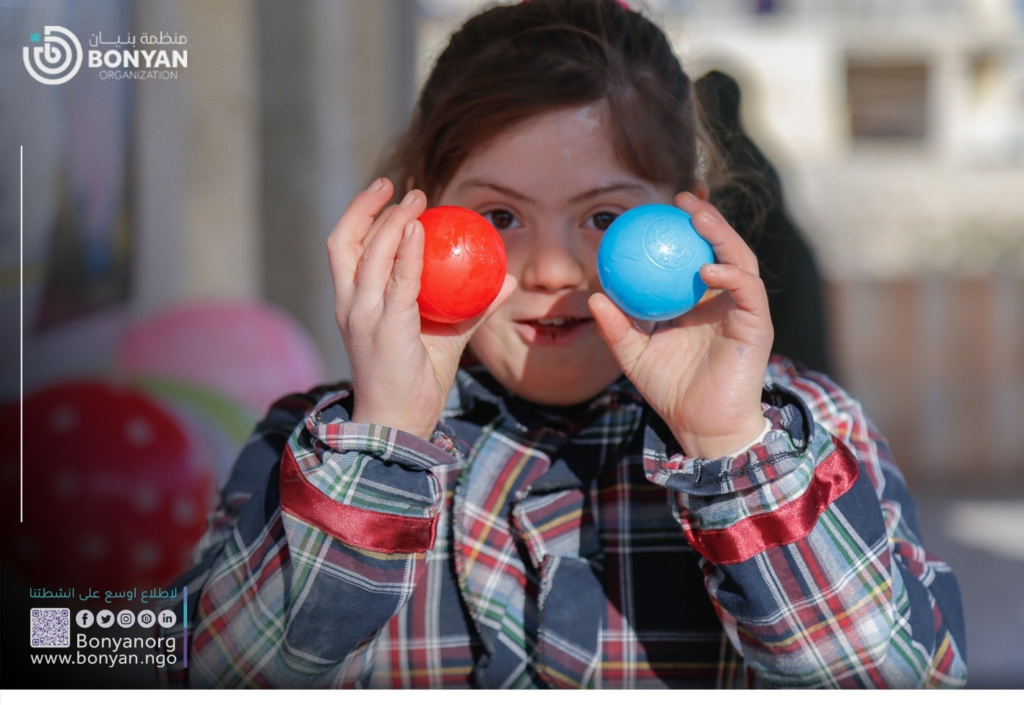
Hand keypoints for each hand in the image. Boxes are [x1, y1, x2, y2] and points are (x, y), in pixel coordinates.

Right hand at [328, 178, 516, 438]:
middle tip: (395, 186)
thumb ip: (472, 306)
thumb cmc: (418, 380)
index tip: (390, 195)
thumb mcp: (447, 336)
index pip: (347, 249)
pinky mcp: (384, 327)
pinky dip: (408, 250)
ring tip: (418, 200)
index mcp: (353, 304)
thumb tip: (506, 280)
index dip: (364, 216)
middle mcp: (350, 305)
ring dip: (393, 219)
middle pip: (344, 240)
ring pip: (370, 252)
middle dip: (366, 206)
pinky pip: (398, 279)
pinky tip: (422, 230)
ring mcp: (363, 315)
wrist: (400, 422)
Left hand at [589, 191, 772, 458]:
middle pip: (722, 246)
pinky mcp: (758, 326)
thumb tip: (595, 296)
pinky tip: (706, 268)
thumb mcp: (634, 354)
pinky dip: (731, 276)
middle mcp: (726, 298)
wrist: (701, 426)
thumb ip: (616, 326)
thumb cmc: (670, 389)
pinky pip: (749, 292)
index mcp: (701, 299)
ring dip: (721, 234)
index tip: (662, 203)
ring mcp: (745, 309)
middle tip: (683, 197)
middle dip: (707, 216)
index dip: (685, 225)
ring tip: (698, 217)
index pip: (696, 252)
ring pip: (740, 259)